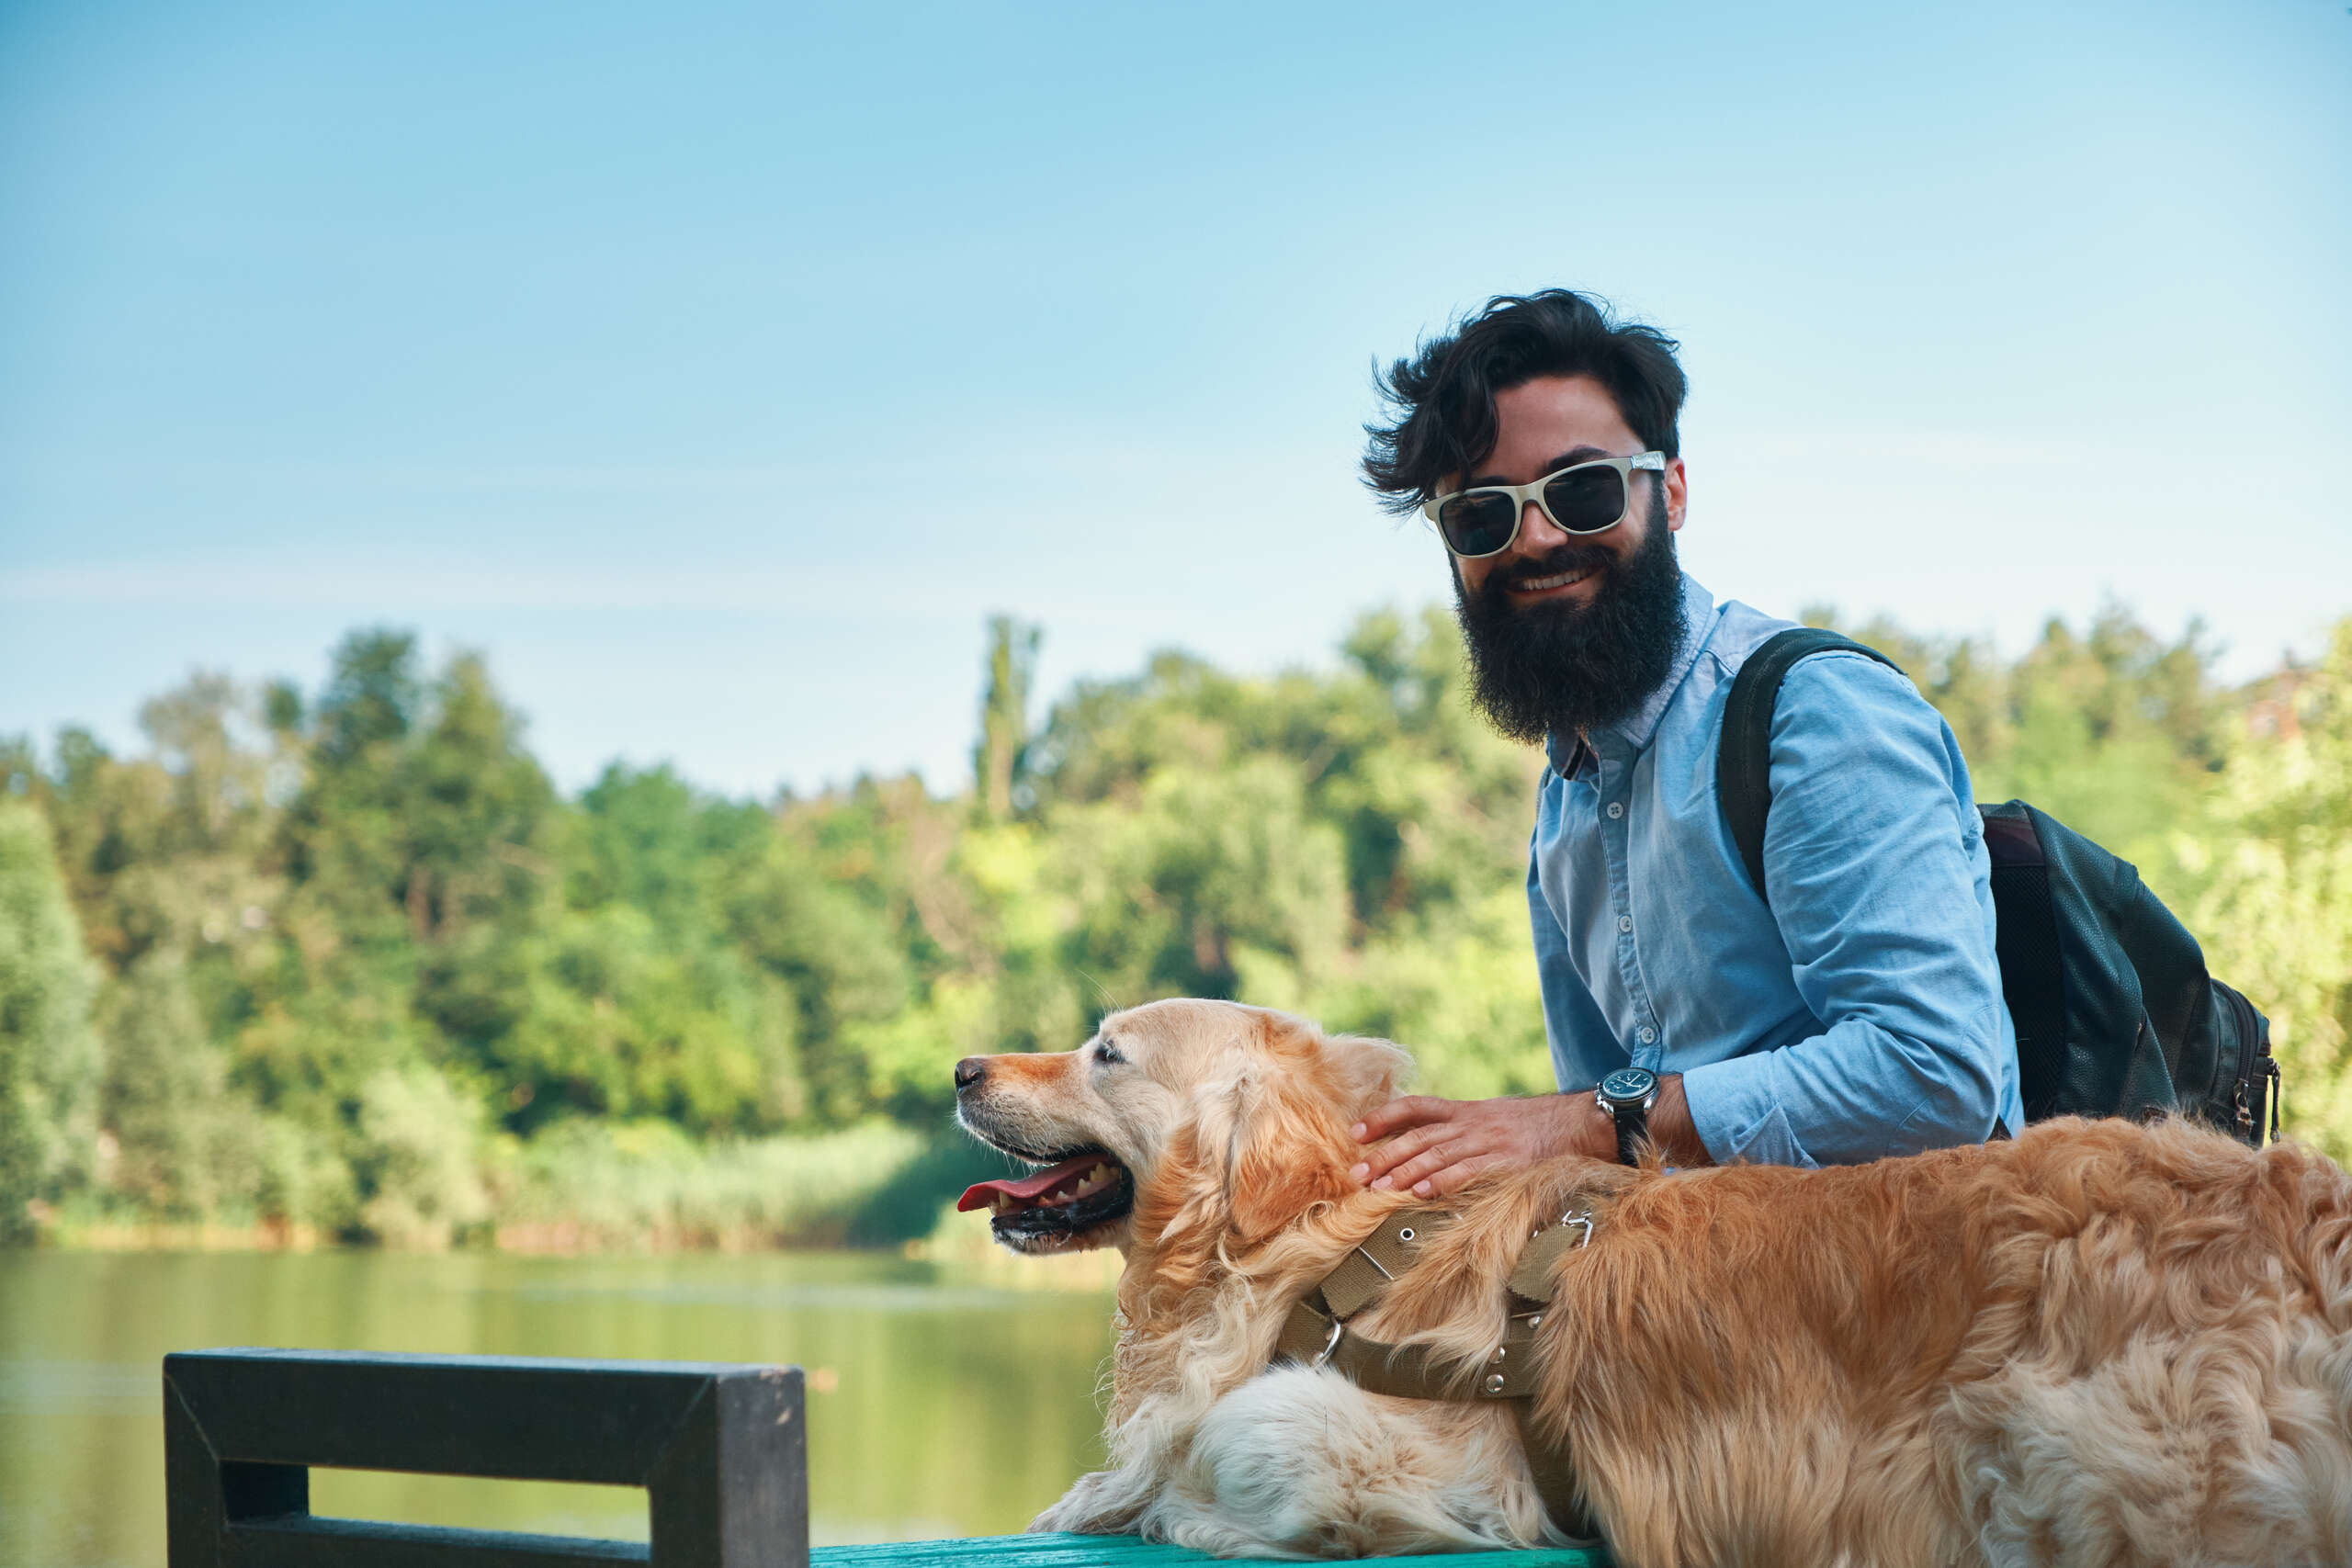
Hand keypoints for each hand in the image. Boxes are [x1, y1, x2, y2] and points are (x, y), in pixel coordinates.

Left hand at [1346, 1092, 1614, 1198]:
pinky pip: (1467, 1172)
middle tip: (1356, 1174)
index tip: (1355, 1131)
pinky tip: (1418, 1193)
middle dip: (1383, 1155)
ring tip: (1378, 1188)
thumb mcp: (1492, 1119)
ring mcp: (1487, 1142)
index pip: (1415, 1108)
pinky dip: (1440, 1182)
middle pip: (1417, 1137)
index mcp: (1465, 1111)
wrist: (1579, 1123)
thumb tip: (1426, 1154)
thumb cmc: (1534, 1128)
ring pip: (1436, 1155)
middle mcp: (1471, 1123)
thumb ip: (1461, 1132)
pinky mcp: (1505, 1163)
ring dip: (1402, 1172)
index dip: (1383, 1117)